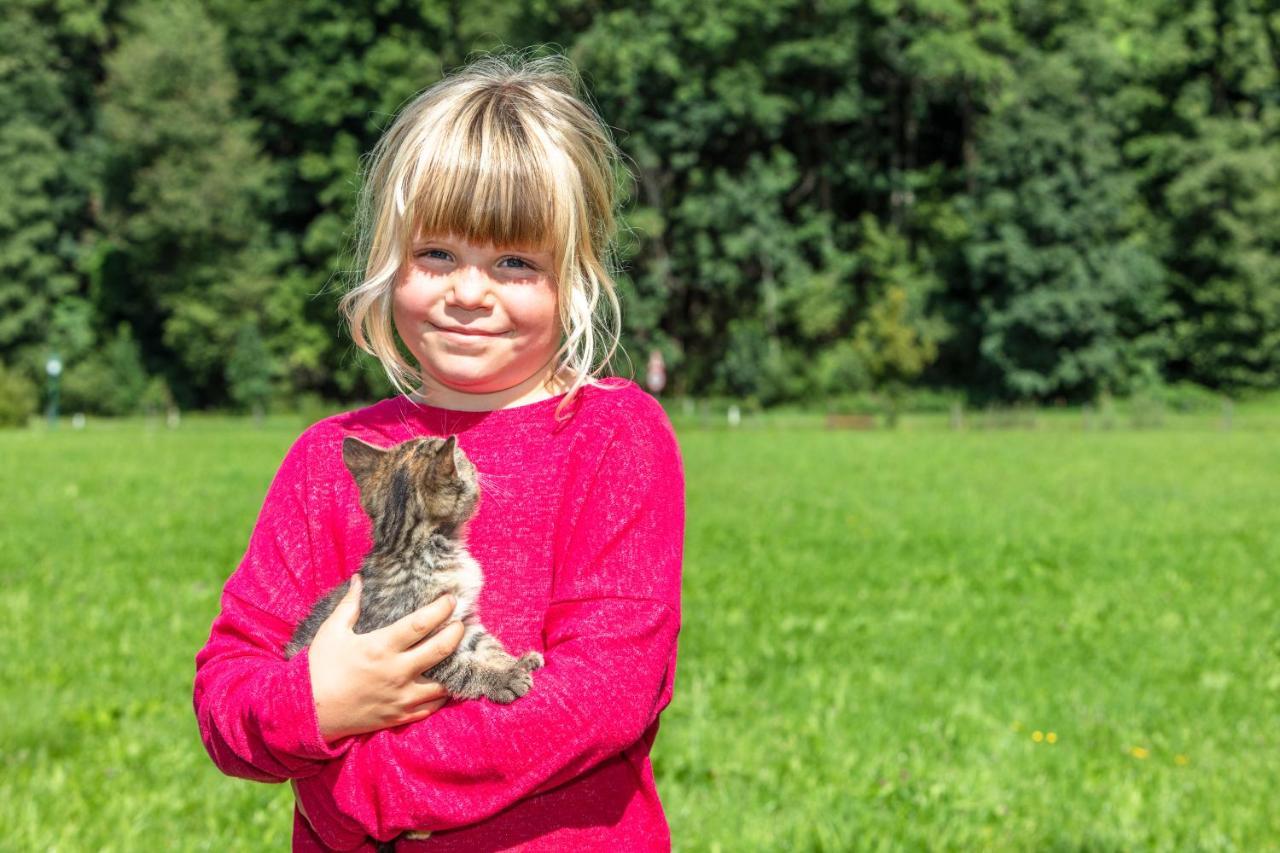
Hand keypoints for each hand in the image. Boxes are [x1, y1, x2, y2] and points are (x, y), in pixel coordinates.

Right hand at [308, 575, 465, 742]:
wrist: (306, 711)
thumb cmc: (319, 668)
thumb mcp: (332, 631)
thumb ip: (350, 604)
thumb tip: (358, 579)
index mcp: (381, 647)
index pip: (422, 623)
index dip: (441, 609)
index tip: (452, 600)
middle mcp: (396, 672)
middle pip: (440, 650)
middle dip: (456, 634)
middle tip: (462, 624)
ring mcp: (400, 697)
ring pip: (443, 684)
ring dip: (454, 669)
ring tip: (459, 656)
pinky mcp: (399, 717)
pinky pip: (431, 707)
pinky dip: (441, 696)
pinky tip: (445, 685)